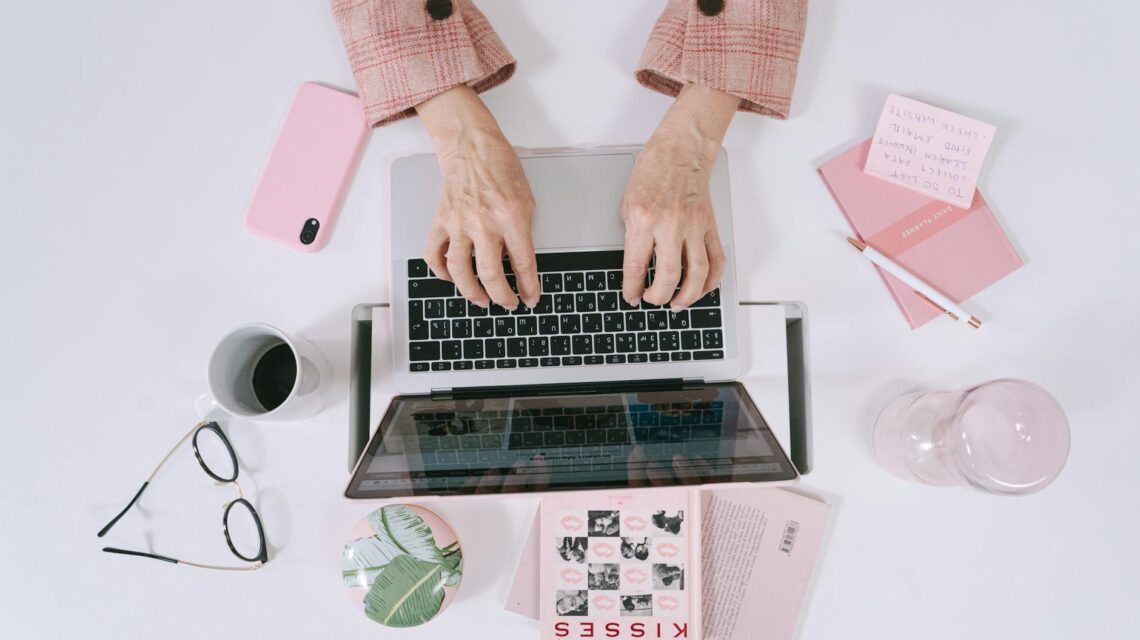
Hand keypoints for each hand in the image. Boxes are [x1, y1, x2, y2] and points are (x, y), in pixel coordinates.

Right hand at [416, 86, 539, 308]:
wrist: (470, 147)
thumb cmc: (500, 168)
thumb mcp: (526, 200)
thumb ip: (522, 232)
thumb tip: (516, 262)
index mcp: (511, 217)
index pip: (523, 264)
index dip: (528, 287)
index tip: (530, 298)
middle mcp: (484, 223)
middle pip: (492, 274)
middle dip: (503, 297)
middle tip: (508, 304)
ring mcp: (459, 224)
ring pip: (460, 271)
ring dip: (471, 292)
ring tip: (481, 300)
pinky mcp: (441, 222)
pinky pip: (435, 255)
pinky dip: (441, 272)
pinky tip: (452, 277)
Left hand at [620, 84, 739, 309]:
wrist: (681, 151)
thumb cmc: (653, 172)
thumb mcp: (628, 205)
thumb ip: (632, 237)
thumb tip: (636, 268)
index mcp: (644, 219)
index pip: (636, 266)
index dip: (633, 289)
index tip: (632, 297)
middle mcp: (670, 225)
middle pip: (668, 276)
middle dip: (658, 297)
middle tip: (652, 300)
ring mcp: (693, 226)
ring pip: (697, 273)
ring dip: (687, 296)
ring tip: (677, 304)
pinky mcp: (709, 226)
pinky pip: (716, 260)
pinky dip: (710, 280)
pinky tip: (701, 288)